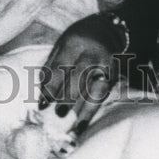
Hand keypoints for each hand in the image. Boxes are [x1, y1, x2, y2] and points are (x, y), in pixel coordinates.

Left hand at [39, 15, 116, 133]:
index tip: (43, 105)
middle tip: (58, 115)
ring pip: (95, 89)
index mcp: (74, 43)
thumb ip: (51, 65)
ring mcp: (106, 64)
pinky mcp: (115, 75)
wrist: (107, 30)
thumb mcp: (61, 45)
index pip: (61, 67)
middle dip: (68, 98)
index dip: (51, 87)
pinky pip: (104, 95)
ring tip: (74, 128)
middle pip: (79, 77)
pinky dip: (93, 111)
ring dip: (84, 110)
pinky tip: (83, 124)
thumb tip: (43, 92)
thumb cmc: (78, 40)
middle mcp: (92, 53)